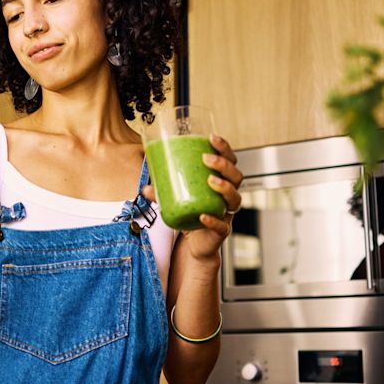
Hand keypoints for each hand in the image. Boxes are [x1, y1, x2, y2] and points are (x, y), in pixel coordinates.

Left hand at [143, 133, 243, 263]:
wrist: (195, 245)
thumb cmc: (190, 217)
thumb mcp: (175, 200)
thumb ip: (162, 193)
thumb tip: (146, 188)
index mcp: (220, 182)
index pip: (230, 161)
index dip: (224, 148)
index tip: (212, 138)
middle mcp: (227, 196)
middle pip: (237, 176)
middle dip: (224, 165)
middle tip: (206, 159)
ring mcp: (227, 214)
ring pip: (235, 198)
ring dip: (225, 187)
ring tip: (210, 181)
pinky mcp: (221, 232)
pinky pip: (222, 225)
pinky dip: (213, 220)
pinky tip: (203, 216)